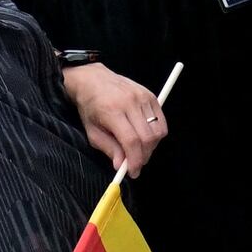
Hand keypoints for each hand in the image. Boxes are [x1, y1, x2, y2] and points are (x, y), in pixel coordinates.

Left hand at [64, 61, 166, 175]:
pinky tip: (145, 137)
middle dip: (144, 156)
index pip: (131, 141)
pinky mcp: (150, 95)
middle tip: (136, 163)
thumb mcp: (92, 131)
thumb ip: (108, 148)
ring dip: (151, 146)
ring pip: (157, 131)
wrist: (93, 79)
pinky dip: (157, 134)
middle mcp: (130, 102)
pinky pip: (161, 121)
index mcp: (112, 111)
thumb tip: (121, 165)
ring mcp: (142, 97)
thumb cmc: (90, 106)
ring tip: (139, 149)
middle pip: (147, 138)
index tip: (133, 172)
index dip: (135, 160)